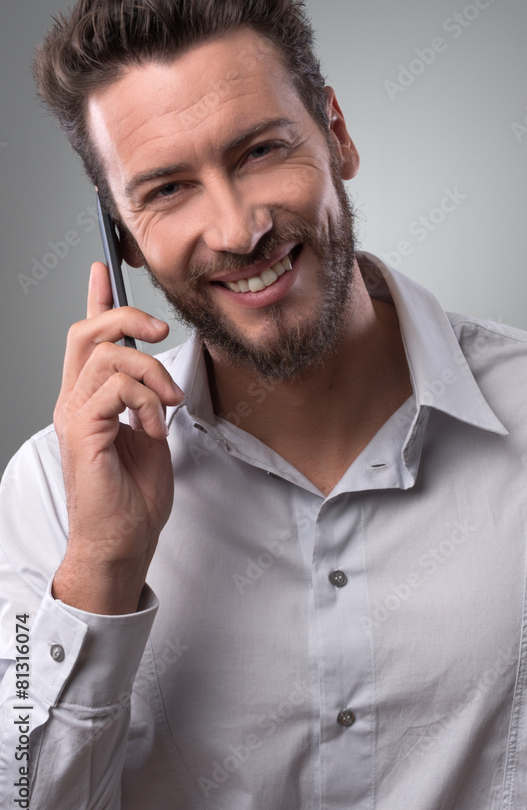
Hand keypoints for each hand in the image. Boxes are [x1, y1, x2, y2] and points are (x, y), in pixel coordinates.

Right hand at [51, 262, 184, 614]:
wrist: (124, 540)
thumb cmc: (135, 495)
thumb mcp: (151, 433)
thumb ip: (148, 401)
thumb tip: (160, 378)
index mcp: (89, 399)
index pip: (87, 339)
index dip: (96, 300)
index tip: (104, 269)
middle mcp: (74, 401)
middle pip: (89, 331)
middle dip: (128, 317)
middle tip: (163, 332)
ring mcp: (74, 415)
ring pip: (110, 356)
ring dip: (152, 373)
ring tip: (169, 405)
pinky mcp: (84, 432)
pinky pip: (117, 389)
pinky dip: (148, 402)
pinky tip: (157, 427)